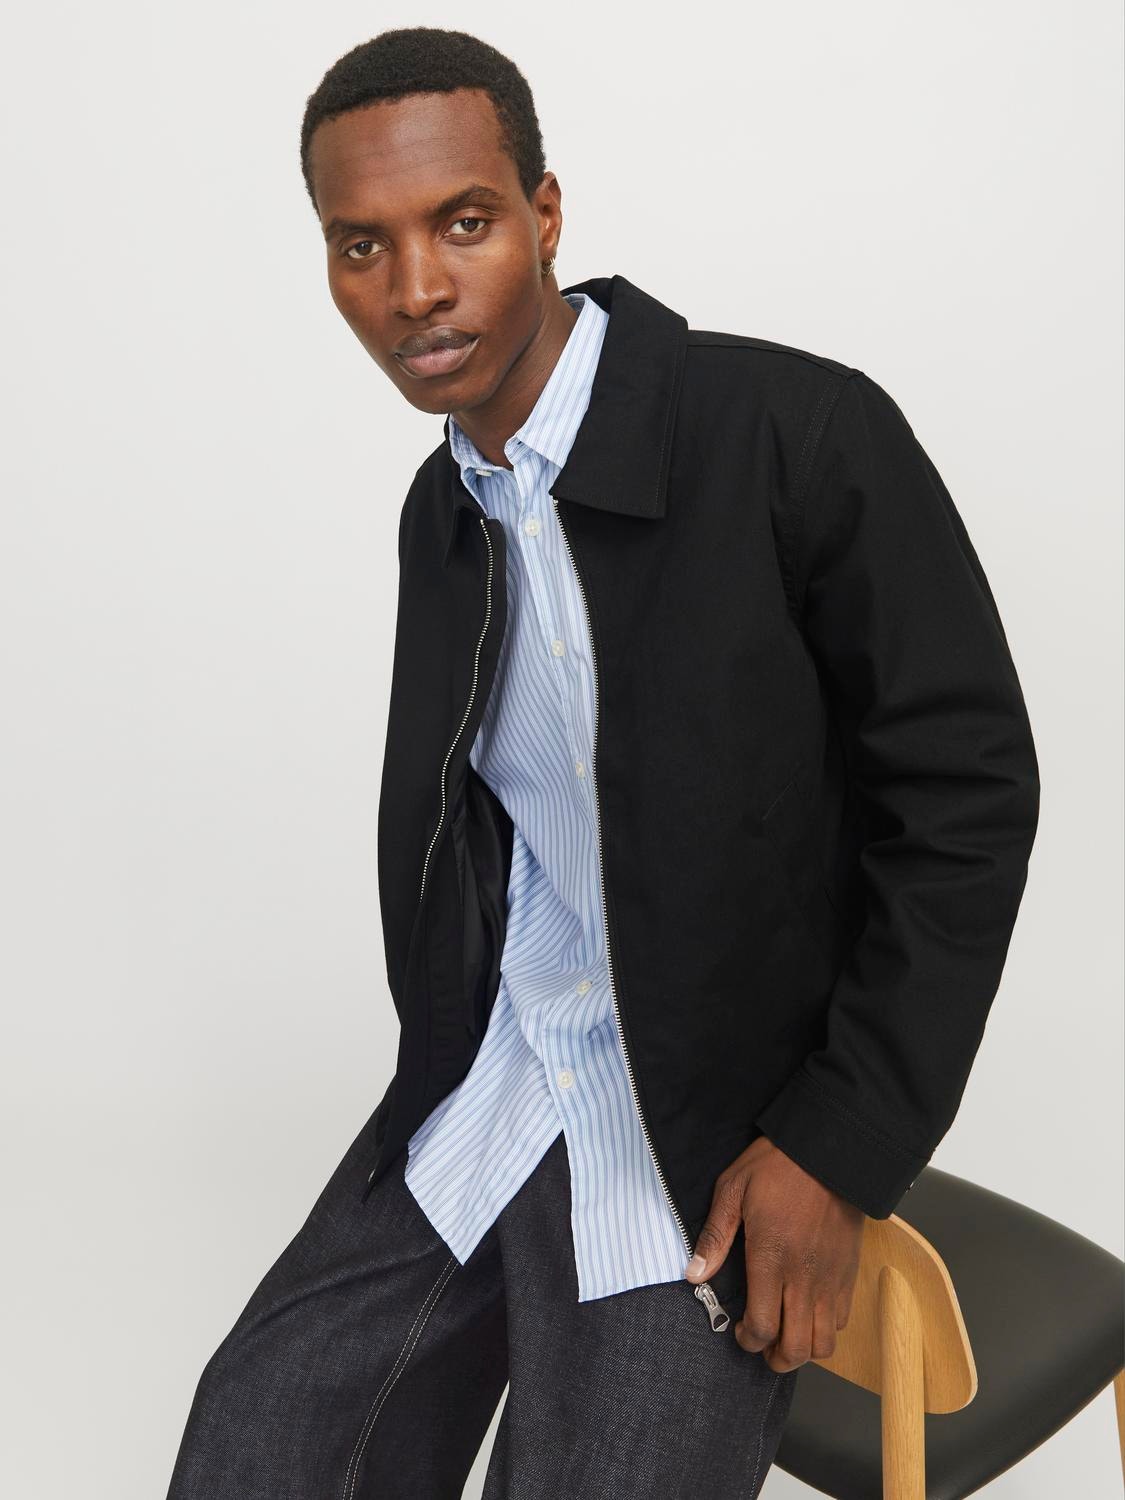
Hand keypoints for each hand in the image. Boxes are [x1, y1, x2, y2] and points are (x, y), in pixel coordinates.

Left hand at [684, 1134, 863, 1371]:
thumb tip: (695, 1275)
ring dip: (804, 1347)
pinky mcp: (849, 1272)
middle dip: (775, 1358)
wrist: (830, 1149)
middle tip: (762, 1346)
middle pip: (796, 1349)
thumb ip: (715, 1236)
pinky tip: (808, 1309)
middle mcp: (804, 1277)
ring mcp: (831, 1278)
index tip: (738, 1332)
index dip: (747, 1341)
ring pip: (824, 1342)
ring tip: (786, 1330)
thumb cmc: (777, 1165)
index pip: (762, 1327)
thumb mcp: (732, 1190)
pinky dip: (825, 1327)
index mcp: (771, 1259)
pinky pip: (842, 1319)